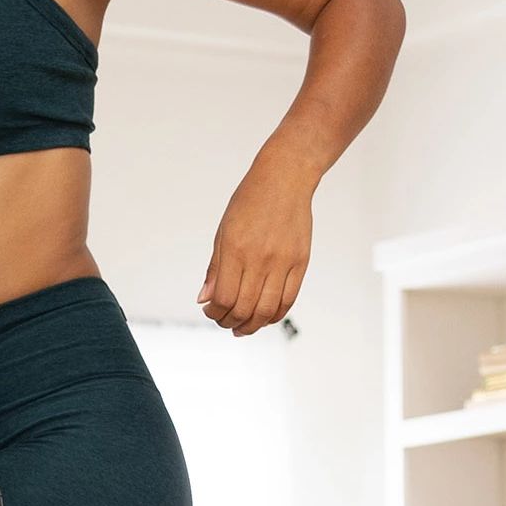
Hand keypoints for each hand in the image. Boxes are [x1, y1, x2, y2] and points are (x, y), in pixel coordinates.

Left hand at [201, 164, 311, 333]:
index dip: (214, 313)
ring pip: (267, 310)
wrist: (285, 179)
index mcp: (236, 250)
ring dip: (251, 325)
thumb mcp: (223, 232)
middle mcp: (260, 258)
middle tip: (224, 321)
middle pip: (244, 309)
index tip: (210, 311)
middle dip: (230, 322)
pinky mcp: (301, 263)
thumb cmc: (250, 201)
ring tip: (242, 326)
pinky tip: (263, 317)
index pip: (223, 298)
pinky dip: (274, 315)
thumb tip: (205, 300)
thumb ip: (215, 269)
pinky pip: (288, 300)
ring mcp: (283, 262)